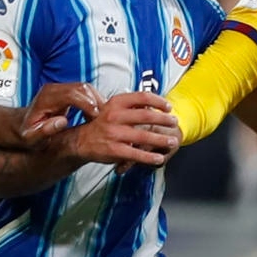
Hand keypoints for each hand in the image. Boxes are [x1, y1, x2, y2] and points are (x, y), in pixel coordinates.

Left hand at [22, 82, 101, 143]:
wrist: (22, 126)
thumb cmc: (28, 134)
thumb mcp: (31, 138)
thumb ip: (44, 131)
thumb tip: (62, 121)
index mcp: (46, 98)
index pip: (72, 94)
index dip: (87, 104)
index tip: (96, 117)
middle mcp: (53, 89)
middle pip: (82, 88)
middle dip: (96, 102)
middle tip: (103, 119)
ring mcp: (60, 88)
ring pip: (86, 87)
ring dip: (97, 101)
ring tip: (101, 118)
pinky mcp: (66, 90)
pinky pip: (85, 91)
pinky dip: (94, 101)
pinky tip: (95, 115)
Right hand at [64, 91, 180, 167]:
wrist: (81, 141)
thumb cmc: (102, 124)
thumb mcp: (112, 108)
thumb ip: (131, 105)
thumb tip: (153, 102)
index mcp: (116, 103)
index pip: (142, 97)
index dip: (158, 101)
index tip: (168, 107)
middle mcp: (115, 116)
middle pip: (146, 116)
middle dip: (164, 120)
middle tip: (174, 123)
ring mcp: (114, 133)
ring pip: (144, 136)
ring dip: (161, 139)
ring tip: (172, 141)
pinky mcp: (114, 149)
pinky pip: (136, 154)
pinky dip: (149, 157)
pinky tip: (159, 158)